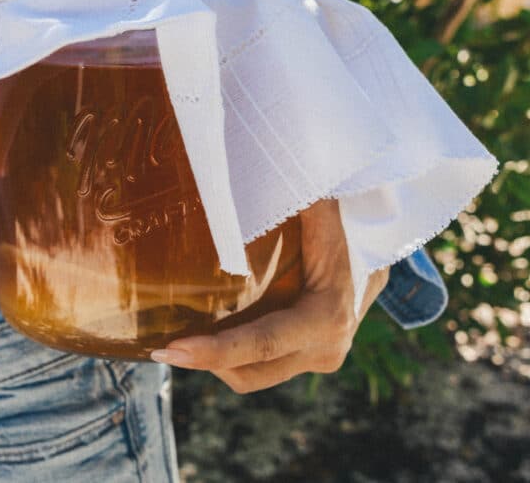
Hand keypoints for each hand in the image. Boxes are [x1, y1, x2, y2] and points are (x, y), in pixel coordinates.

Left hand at [150, 198, 390, 393]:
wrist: (387, 245)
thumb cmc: (349, 221)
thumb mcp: (326, 208)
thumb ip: (295, 199)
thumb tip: (260, 171)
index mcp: (327, 316)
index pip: (262, 343)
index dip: (215, 350)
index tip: (172, 350)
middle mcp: (325, 348)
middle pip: (248, 372)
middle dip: (203, 363)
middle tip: (158, 350)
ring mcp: (317, 357)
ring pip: (251, 375)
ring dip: (216, 361)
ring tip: (179, 335)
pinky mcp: (307, 356)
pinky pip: (261, 365)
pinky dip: (232, 353)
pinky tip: (207, 328)